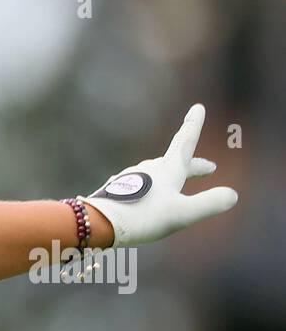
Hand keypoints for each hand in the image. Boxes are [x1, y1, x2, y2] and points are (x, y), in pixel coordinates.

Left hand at [82, 103, 237, 246]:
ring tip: (175, 185)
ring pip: (156, 174)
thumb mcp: (182, 214)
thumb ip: (209, 204)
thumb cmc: (142, 217)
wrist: (99, 223)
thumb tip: (232, 195)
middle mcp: (150, 170)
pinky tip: (143, 199)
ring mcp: (132, 180)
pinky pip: (139, 187)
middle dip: (193, 166)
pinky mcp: (117, 192)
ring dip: (170, 176)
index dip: (193, 125)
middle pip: (175, 163)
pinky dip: (150, 189)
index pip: (185, 142)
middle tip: (208, 168)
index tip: (198, 107)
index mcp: (168, 170)